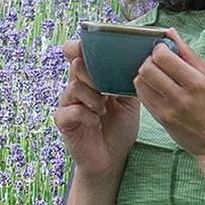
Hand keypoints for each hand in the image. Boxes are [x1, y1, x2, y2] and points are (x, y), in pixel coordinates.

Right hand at [55, 48, 140, 186]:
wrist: (112, 159)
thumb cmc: (119, 127)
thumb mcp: (129, 101)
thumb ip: (128, 81)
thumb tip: (140, 59)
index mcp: (91, 78)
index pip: (77, 54)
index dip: (79, 46)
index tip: (89, 46)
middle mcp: (77, 88)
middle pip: (76, 66)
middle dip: (92, 72)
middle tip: (105, 87)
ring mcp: (69, 104)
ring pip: (74, 87)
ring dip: (93, 97)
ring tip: (104, 109)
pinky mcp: (64, 122)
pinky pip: (71, 111)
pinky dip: (87, 115)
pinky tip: (96, 121)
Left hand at [127, 38, 204, 165]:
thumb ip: (188, 53)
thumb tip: (169, 31)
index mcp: (196, 81)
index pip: (163, 57)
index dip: (159, 49)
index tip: (165, 50)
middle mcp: (180, 96)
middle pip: (147, 68)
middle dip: (149, 60)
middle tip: (158, 62)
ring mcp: (167, 110)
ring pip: (140, 81)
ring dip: (144, 73)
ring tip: (156, 74)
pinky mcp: (160, 119)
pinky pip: (142, 96)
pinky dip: (144, 87)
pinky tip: (155, 86)